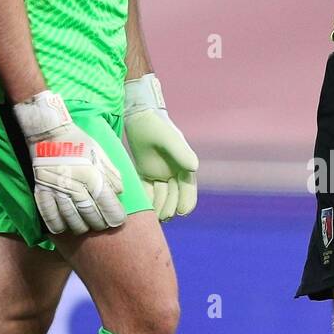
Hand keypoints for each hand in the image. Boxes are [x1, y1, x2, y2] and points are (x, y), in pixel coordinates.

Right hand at [14, 91, 125, 233]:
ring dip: (81, 227)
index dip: (115, 217)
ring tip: (86, 226)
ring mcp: (56, 190)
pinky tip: (64, 227)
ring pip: (72, 220)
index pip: (107, 205)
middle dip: (100, 224)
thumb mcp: (100, 154)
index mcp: (92, 174)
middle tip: (102, 225)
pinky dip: (58, 226)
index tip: (117, 221)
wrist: (49, 133)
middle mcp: (74, 185)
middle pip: (91, 215)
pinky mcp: (42, 191)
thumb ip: (111, 175)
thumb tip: (119, 193)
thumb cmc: (77, 143)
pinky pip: (50, 216)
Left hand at [123, 74, 197, 219]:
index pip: (188, 188)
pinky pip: (147, 190)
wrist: (139, 116)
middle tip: (164, 217)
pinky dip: (146, 199)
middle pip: (174, 196)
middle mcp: (174, 172)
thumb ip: (180, 152)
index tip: (182, 212)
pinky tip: (142, 207)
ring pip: (161, 196)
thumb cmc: (156, 125)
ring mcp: (160, 173)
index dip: (186, 201)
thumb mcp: (168, 138)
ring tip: (153, 217)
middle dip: (170, 207)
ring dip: (159, 207)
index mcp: (184, 165)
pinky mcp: (146, 173)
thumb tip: (194, 168)